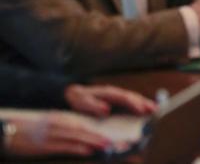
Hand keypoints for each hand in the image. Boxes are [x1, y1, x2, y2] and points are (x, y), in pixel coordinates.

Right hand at [1, 113, 116, 157]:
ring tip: (108, 146)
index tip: (115, 137)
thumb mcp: (51, 125)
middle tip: (118, 143)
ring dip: (94, 142)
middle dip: (102, 138)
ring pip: (77, 138)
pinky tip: (88, 151)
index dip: (101, 132)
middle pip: (85, 131)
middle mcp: (59, 125)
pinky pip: (64, 146)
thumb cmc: (30, 131)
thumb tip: (85, 139)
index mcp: (62, 120)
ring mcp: (52, 134)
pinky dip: (77, 148)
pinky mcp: (44, 144)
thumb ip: (67, 130)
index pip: (86, 126)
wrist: (9, 132)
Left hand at [63, 84, 155, 117]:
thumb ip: (94, 105)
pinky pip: (132, 103)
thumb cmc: (79, 99)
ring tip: (156, 110)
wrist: (75, 95)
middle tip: (156, 109)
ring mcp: (118, 96)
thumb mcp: (82, 102)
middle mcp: (116, 93)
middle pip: (133, 97)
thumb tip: (107, 110)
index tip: (142, 110)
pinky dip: (141, 106)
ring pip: (135, 99)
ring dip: (145, 104)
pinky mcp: (119, 101)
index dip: (134, 104)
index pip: (124, 98)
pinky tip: (147, 111)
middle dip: (144, 103)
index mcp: (109, 92)